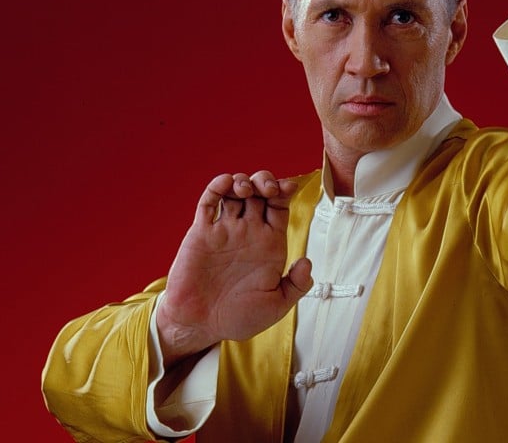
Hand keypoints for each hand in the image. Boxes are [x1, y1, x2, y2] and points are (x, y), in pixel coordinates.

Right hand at [156, 171, 312, 366]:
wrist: (199, 326)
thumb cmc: (238, 318)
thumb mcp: (275, 307)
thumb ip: (295, 286)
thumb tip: (307, 263)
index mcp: (269, 244)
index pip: (280, 206)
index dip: (285, 191)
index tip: (289, 188)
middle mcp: (248, 232)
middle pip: (259, 193)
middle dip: (266, 181)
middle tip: (268, 188)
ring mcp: (224, 230)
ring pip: (235, 192)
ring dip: (242, 181)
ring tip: (246, 189)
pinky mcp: (201, 233)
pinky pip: (209, 202)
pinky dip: (217, 187)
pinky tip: (226, 184)